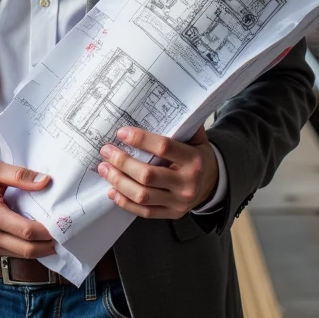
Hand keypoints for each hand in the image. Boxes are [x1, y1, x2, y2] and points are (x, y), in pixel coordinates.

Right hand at [0, 160, 56, 257]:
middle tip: (64, 235)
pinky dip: (26, 249)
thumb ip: (19, 175)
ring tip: (54, 238)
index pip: (26, 230)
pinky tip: (36, 239)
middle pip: (27, 249)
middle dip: (49, 244)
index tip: (61, 222)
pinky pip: (12, 254)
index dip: (47, 230)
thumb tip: (45, 181)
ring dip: (40, 249)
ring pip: (21, 255)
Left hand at [97, 125, 217, 220]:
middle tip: (106, 151)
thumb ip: (182, 125)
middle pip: (147, 175)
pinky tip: (112, 190)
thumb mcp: (197, 139)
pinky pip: (144, 212)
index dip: (140, 139)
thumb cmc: (198, 156)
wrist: (214, 184)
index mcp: (194, 160)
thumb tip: (161, 103)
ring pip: (142, 195)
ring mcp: (179, 202)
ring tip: (104, 168)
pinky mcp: (171, 214)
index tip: (121, 133)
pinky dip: (125, 201)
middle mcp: (187, 183)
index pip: (163, 148)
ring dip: (119, 181)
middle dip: (122, 162)